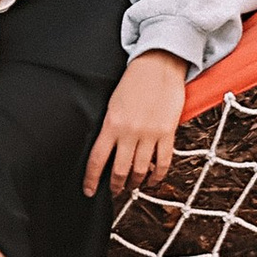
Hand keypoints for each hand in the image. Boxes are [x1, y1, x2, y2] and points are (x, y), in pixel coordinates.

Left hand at [83, 48, 186, 198]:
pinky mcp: (167, 133)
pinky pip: (162, 162)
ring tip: (132, 186)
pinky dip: (157, 176)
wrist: (158, 64)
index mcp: (111, 124)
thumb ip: (110, 127)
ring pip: (140, 170)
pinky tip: (152, 180)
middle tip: (114, 192)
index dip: (91, 179)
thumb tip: (107, 151)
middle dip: (116, 186)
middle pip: (120, 170)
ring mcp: (150, 134)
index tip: (88, 191)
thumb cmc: (133, 82)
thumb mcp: (113, 103)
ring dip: (135, 183)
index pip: (97, 159)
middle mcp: (129, 132)